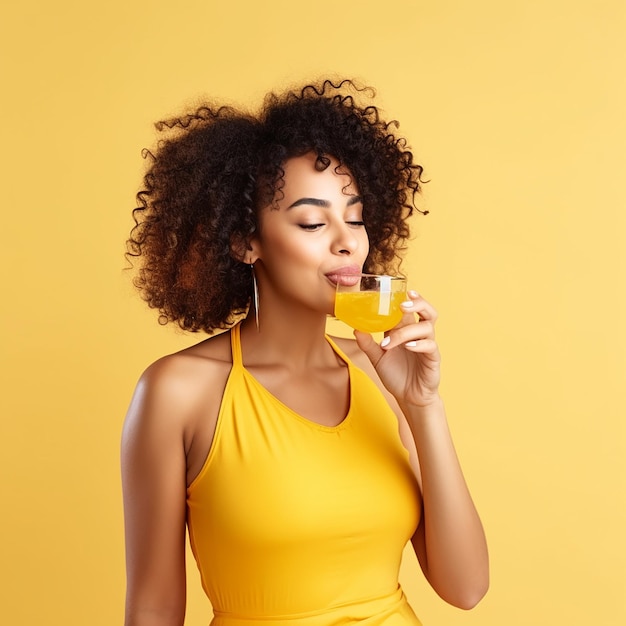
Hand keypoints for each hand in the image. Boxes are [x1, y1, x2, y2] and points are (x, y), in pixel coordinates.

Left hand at [354, 290, 440, 407]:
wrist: (409, 397)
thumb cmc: (396, 375)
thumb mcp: (377, 358)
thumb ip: (367, 343)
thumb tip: (355, 328)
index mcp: (406, 330)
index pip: (410, 309)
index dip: (408, 298)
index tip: (399, 290)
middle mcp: (418, 334)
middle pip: (427, 311)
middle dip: (418, 303)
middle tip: (403, 305)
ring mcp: (427, 346)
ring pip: (426, 327)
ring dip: (407, 330)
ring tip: (392, 338)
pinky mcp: (433, 359)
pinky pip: (430, 346)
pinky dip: (419, 344)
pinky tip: (408, 347)